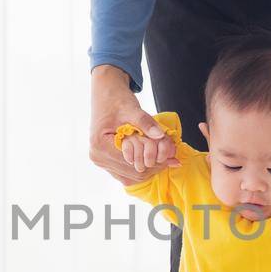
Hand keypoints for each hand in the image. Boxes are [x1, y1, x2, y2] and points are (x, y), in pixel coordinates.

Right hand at [89, 64, 179, 184]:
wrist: (105, 94)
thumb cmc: (116, 99)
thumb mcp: (132, 109)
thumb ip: (145, 123)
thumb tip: (160, 135)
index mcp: (100, 145)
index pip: (132, 162)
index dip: (154, 160)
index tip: (171, 155)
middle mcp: (98, 157)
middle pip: (133, 172)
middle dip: (154, 165)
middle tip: (173, 157)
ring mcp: (101, 161)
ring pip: (131, 176)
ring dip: (150, 168)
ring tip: (165, 157)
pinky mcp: (106, 161)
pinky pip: (126, 173)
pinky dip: (142, 167)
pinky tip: (154, 159)